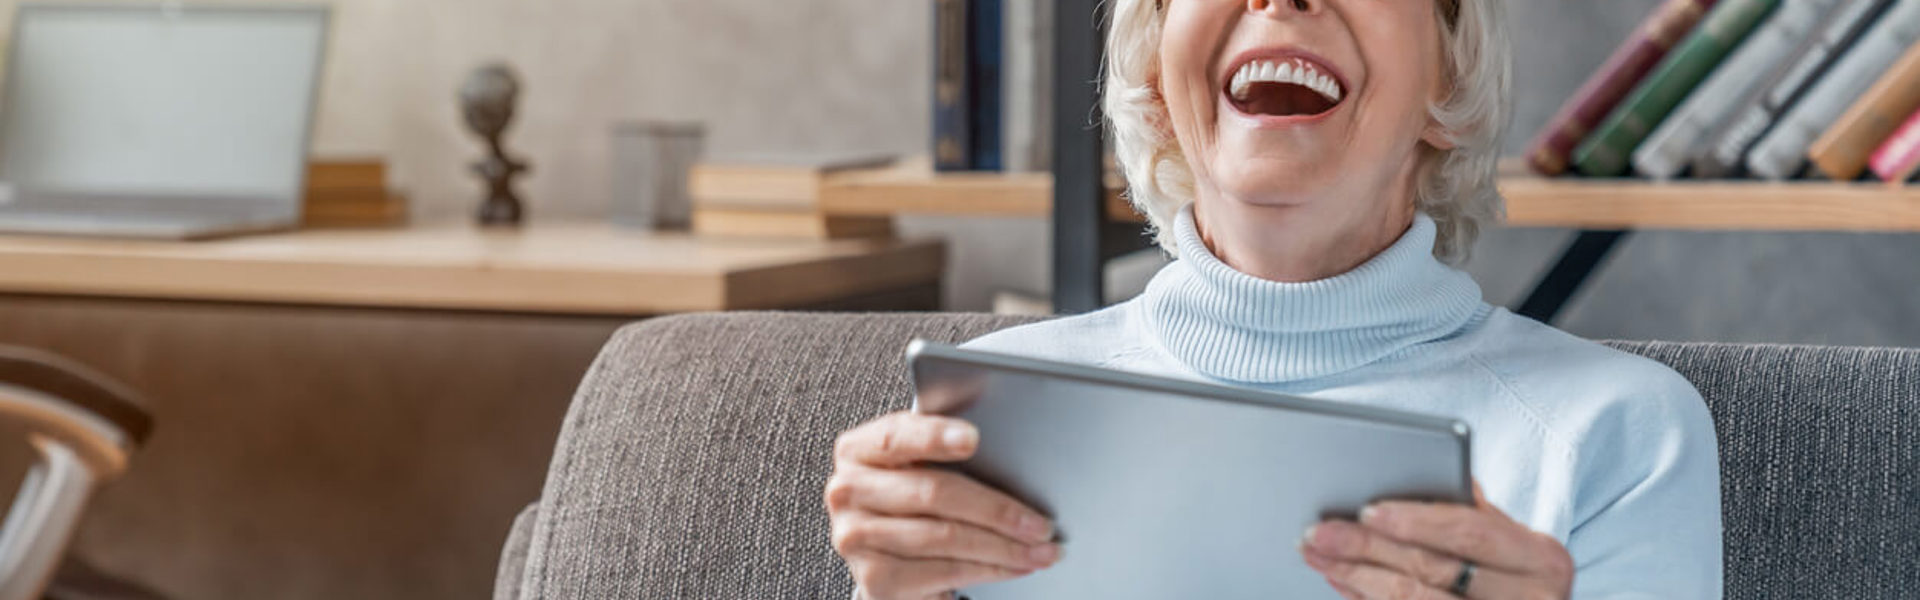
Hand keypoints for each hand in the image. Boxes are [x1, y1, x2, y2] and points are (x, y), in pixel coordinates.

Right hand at [825, 411, 1059, 599]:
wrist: (886, 550)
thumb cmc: (914, 496)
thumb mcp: (918, 463)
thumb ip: (942, 447)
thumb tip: (1010, 449)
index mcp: (857, 450)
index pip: (895, 436)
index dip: (935, 436)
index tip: (974, 438)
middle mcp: (847, 493)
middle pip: (932, 493)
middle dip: (997, 509)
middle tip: (1040, 521)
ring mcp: (856, 539)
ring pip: (946, 537)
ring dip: (1004, 546)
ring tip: (1041, 548)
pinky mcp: (876, 580)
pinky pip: (945, 572)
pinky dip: (989, 570)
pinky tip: (1015, 566)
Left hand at [1299, 483, 1572, 598]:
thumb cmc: (1513, 571)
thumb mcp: (1509, 539)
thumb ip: (1472, 509)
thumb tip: (1422, 466)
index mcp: (1542, 559)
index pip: (1471, 532)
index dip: (1417, 520)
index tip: (1367, 508)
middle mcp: (1529, 599)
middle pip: (1432, 570)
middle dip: (1367, 547)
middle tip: (1319, 532)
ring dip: (1355, 577)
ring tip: (1318, 555)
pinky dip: (1366, 599)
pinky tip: (1343, 583)